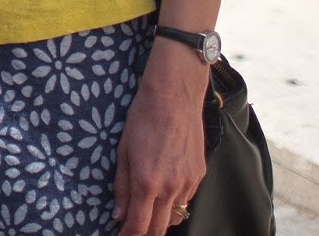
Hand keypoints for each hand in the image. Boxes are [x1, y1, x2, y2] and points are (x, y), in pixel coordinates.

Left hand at [113, 42, 209, 234]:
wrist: (174, 96)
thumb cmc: (142, 119)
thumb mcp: (123, 151)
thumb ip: (121, 186)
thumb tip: (118, 215)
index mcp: (147, 182)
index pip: (139, 226)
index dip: (128, 235)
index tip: (119, 235)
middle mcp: (171, 187)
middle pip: (160, 229)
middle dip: (144, 233)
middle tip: (131, 228)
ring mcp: (188, 182)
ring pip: (176, 216)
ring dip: (161, 220)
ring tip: (146, 212)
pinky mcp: (200, 174)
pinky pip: (187, 200)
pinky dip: (174, 204)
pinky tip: (163, 192)